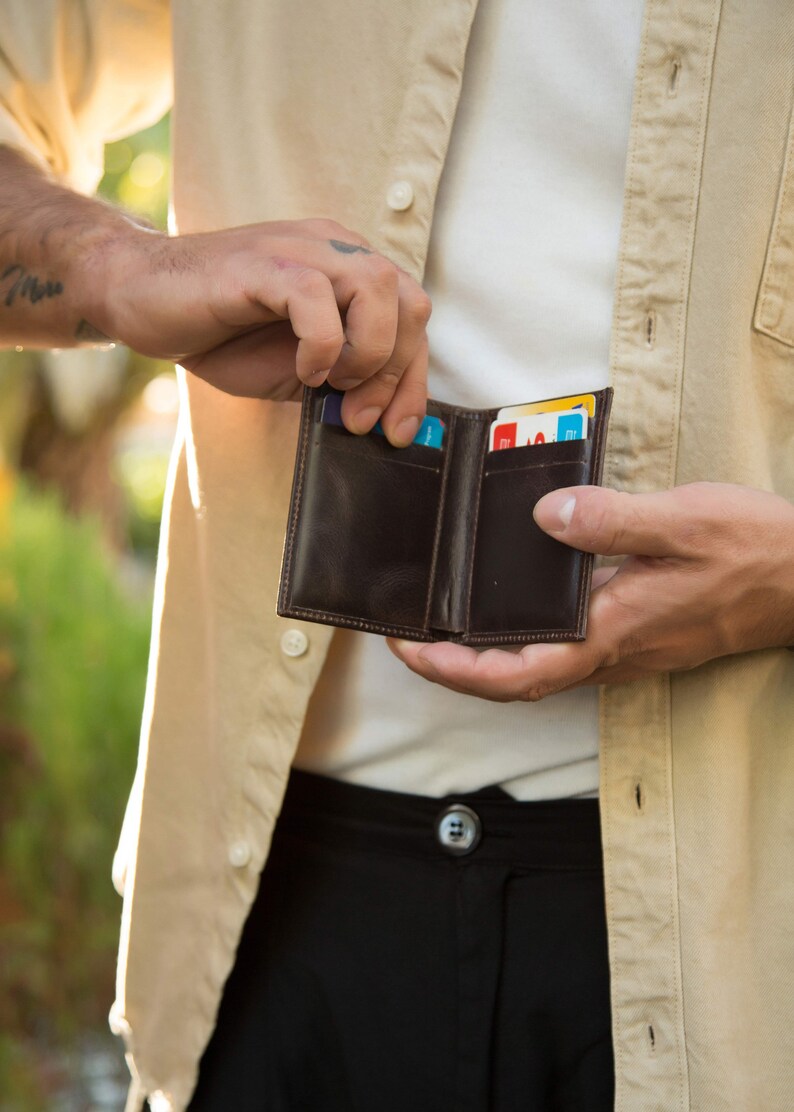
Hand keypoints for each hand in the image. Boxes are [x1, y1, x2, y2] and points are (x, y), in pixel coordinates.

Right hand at [91, 218, 429, 443]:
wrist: (140, 297)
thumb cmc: (220, 333)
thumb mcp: (298, 368)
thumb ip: (344, 380)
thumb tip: (385, 417)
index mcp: (349, 270)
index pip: (414, 317)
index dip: (415, 380)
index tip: (398, 430)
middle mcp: (334, 249)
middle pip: (410, 303)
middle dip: (396, 374)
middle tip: (358, 416)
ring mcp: (299, 250)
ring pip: (377, 289)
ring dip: (367, 354)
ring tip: (329, 384)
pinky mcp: (262, 265)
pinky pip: (316, 297)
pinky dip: (321, 345)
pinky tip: (301, 369)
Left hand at [388, 482, 793, 700]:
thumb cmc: (756, 553)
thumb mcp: (683, 522)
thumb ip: (612, 522)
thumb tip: (546, 517)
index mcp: (613, 632)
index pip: (517, 674)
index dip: (455, 670)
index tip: (410, 649)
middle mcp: (614, 653)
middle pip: (516, 681)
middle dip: (455, 667)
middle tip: (409, 636)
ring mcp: (628, 650)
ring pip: (540, 670)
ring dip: (486, 658)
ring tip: (445, 624)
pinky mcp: (640, 636)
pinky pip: (566, 652)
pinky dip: (525, 641)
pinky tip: (515, 610)